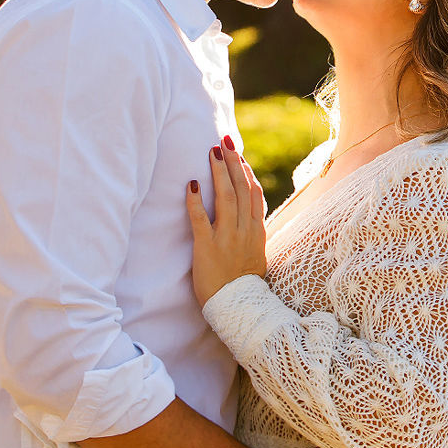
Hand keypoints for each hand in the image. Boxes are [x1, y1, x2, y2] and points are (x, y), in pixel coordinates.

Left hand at [186, 136, 267, 306]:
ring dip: (219, 172)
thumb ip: (252, 233)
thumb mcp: (256, 254)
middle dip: (233, 162)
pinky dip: (196, 201)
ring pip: (226, 197)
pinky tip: (192, 184)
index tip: (238, 155)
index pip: (254, 194)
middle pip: (241, 188)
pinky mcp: (207, 247)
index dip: (246, 172)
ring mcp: (227, 237)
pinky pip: (201, 219)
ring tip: (212, 151)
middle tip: (225, 140)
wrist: (239, 308)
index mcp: (256, 231)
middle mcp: (244, 230)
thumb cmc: (244, 284)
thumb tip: (249, 216)